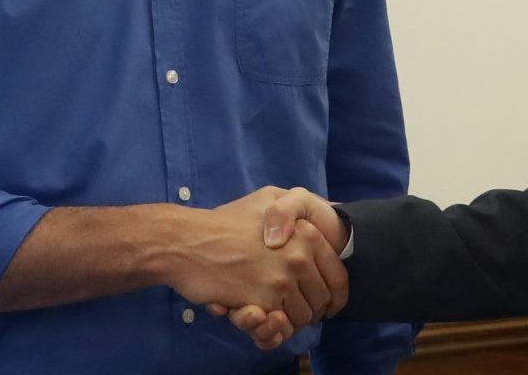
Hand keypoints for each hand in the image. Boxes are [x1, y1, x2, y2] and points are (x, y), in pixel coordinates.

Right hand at [220, 187, 352, 347]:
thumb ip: (296, 208)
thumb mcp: (269, 199)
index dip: (335, 295)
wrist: (188, 242)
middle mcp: (300, 256)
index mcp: (307, 233)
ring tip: (272, 311)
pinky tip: (258, 314)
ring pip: (302, 317)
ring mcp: (282, 279)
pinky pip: (280, 326)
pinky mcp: (262, 300)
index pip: (338, 277)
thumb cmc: (227, 222)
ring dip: (289, 320)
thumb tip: (323, 218)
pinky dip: (271, 328)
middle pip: (322, 301)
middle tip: (291, 308)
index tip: (327, 304)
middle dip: (311, 310)